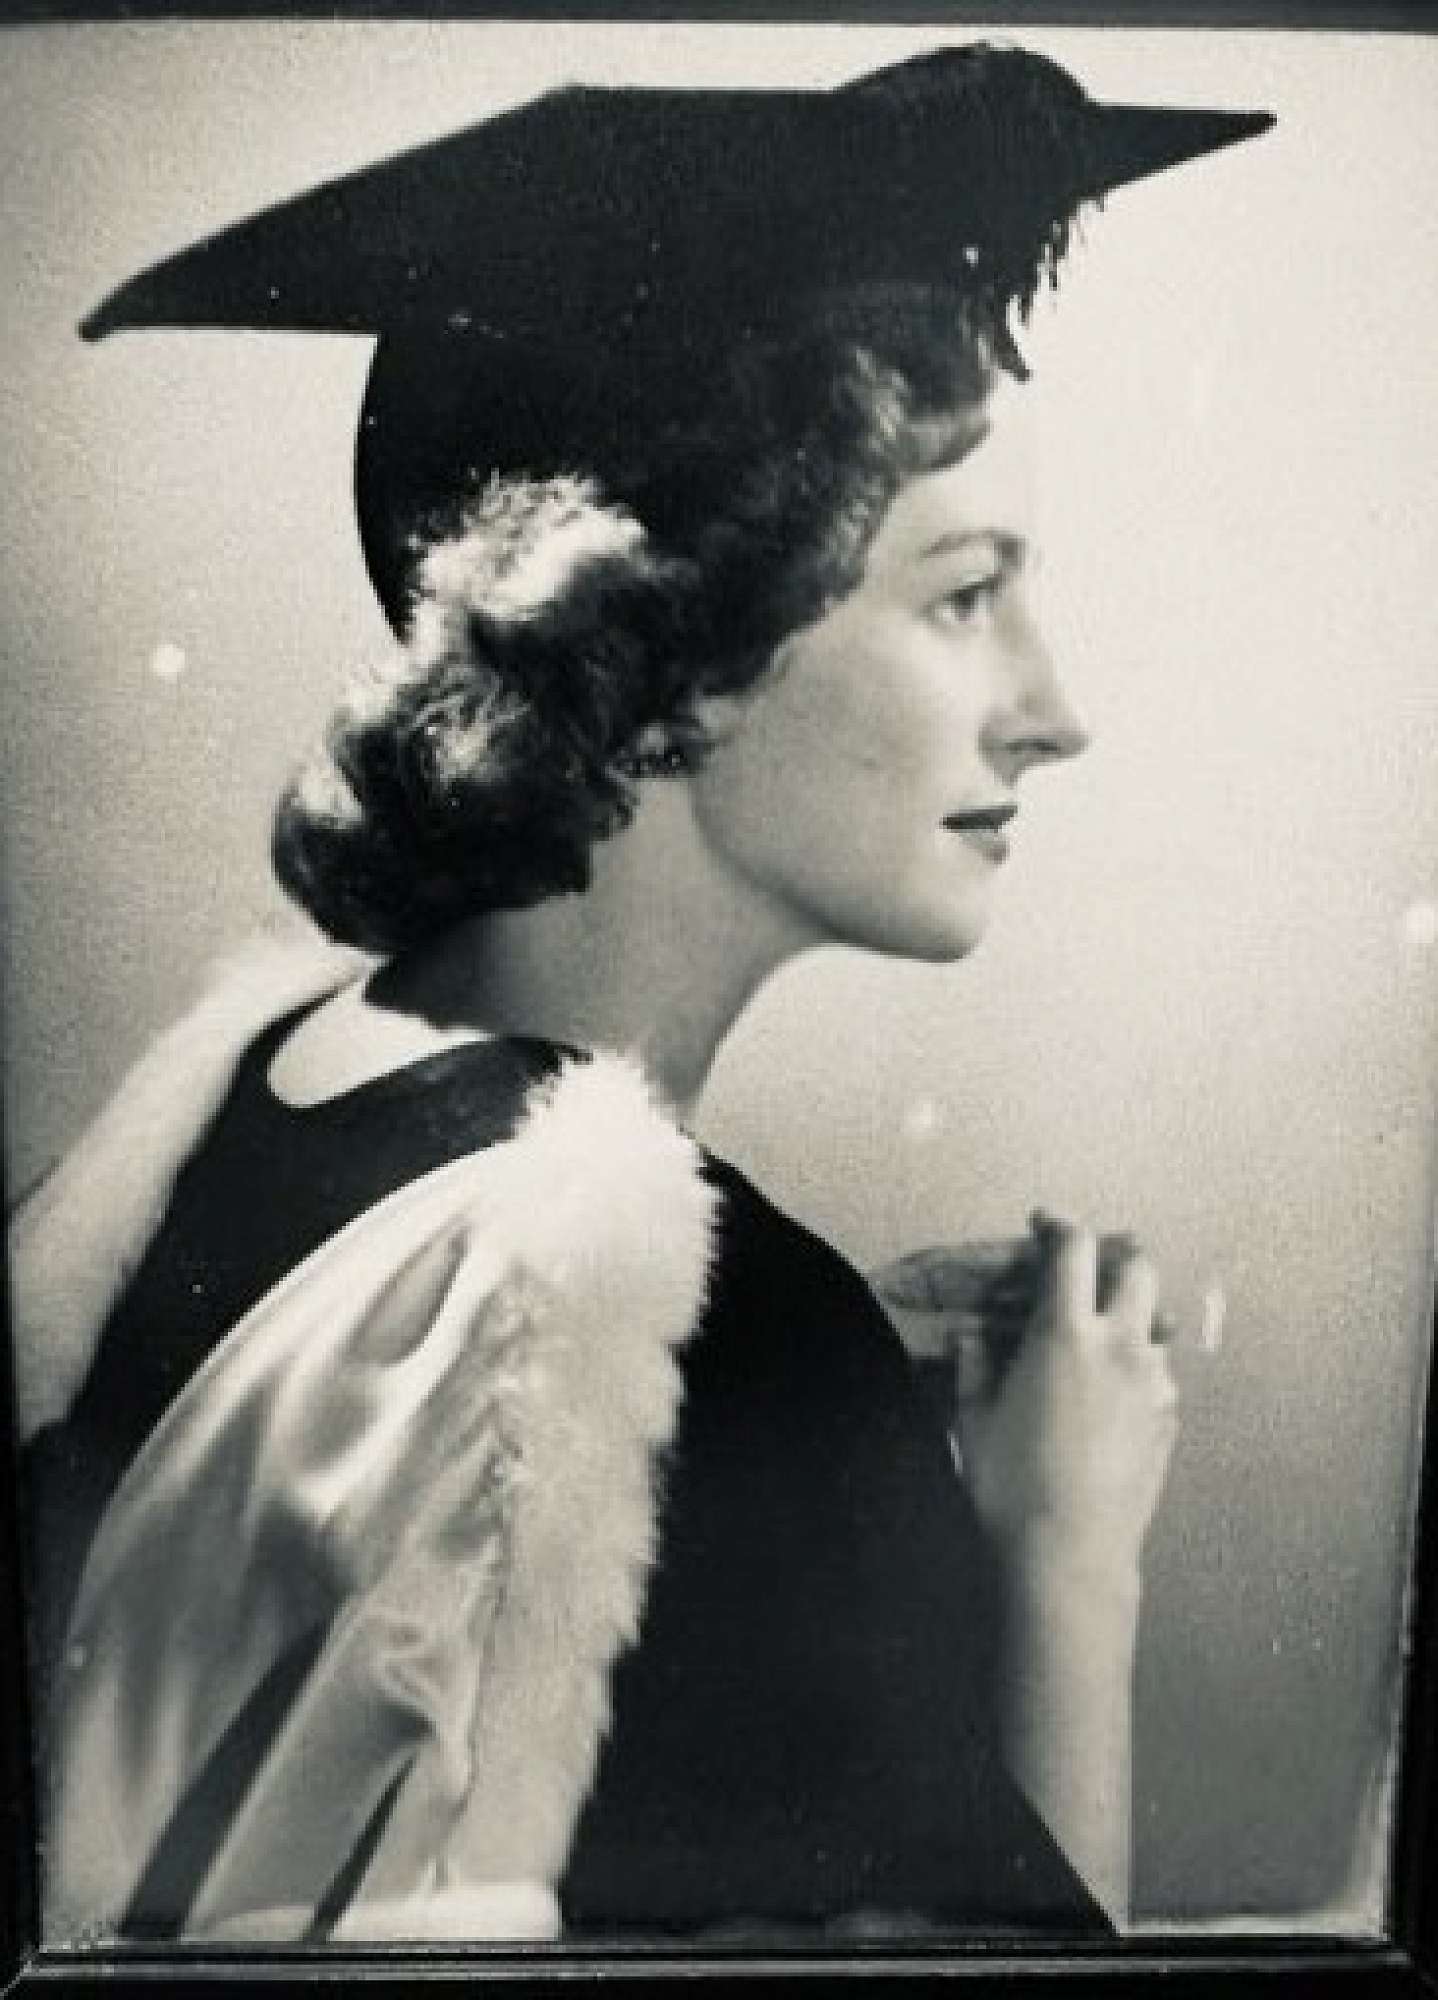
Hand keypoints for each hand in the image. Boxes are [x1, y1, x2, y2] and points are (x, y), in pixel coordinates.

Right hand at [952, 1213, 1179, 1579]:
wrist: (1069, 1557)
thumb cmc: (1008, 1488)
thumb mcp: (972, 1420)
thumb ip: (974, 1366)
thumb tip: (974, 1337)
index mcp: (1064, 1334)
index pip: (1072, 1250)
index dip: (1057, 1226)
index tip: (1043, 1225)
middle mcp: (1119, 1347)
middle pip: (1137, 1267)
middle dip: (1113, 1256)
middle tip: (1085, 1270)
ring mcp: (1152, 1384)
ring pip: (1151, 1324)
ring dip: (1126, 1319)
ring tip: (1094, 1345)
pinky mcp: (1170, 1421)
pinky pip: (1156, 1375)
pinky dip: (1134, 1369)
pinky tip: (1107, 1400)